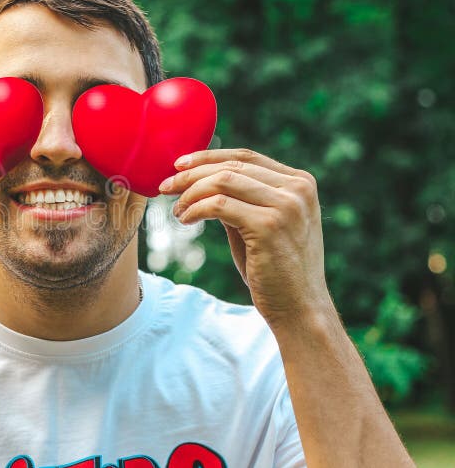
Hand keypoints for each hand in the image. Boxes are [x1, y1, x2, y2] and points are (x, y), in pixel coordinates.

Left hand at [159, 148, 332, 327]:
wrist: (300, 310)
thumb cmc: (276, 271)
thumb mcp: (260, 226)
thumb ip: (241, 201)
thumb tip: (203, 182)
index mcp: (300, 183)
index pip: (246, 157)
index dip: (208, 157)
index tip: (179, 165)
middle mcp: (297, 189)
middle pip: (232, 166)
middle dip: (192, 174)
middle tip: (166, 187)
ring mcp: (286, 206)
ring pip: (223, 181)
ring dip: (191, 192)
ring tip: (177, 210)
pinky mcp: (269, 225)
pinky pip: (219, 205)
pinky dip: (196, 209)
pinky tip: (186, 219)